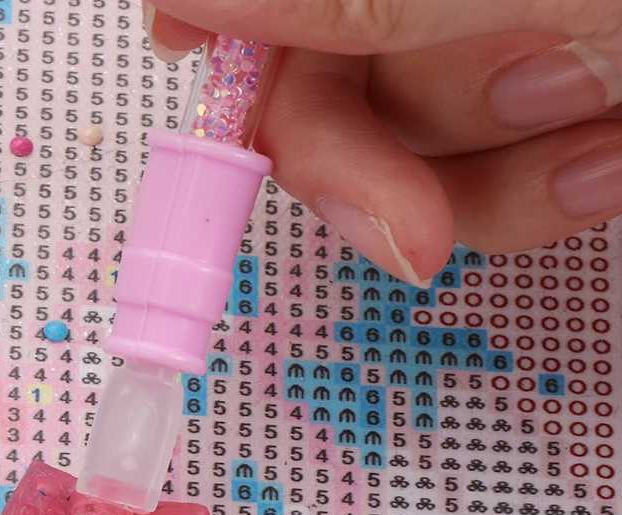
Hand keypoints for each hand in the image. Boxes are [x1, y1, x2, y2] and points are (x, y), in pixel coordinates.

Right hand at [143, 1, 621, 285]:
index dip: (225, 21)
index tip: (198, 77)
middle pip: (326, 69)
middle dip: (366, 159)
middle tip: (409, 228)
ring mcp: (506, 33)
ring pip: (410, 138)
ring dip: (489, 173)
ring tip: (603, 124)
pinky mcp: (555, 101)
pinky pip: (490, 176)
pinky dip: (541, 189)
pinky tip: (615, 150)